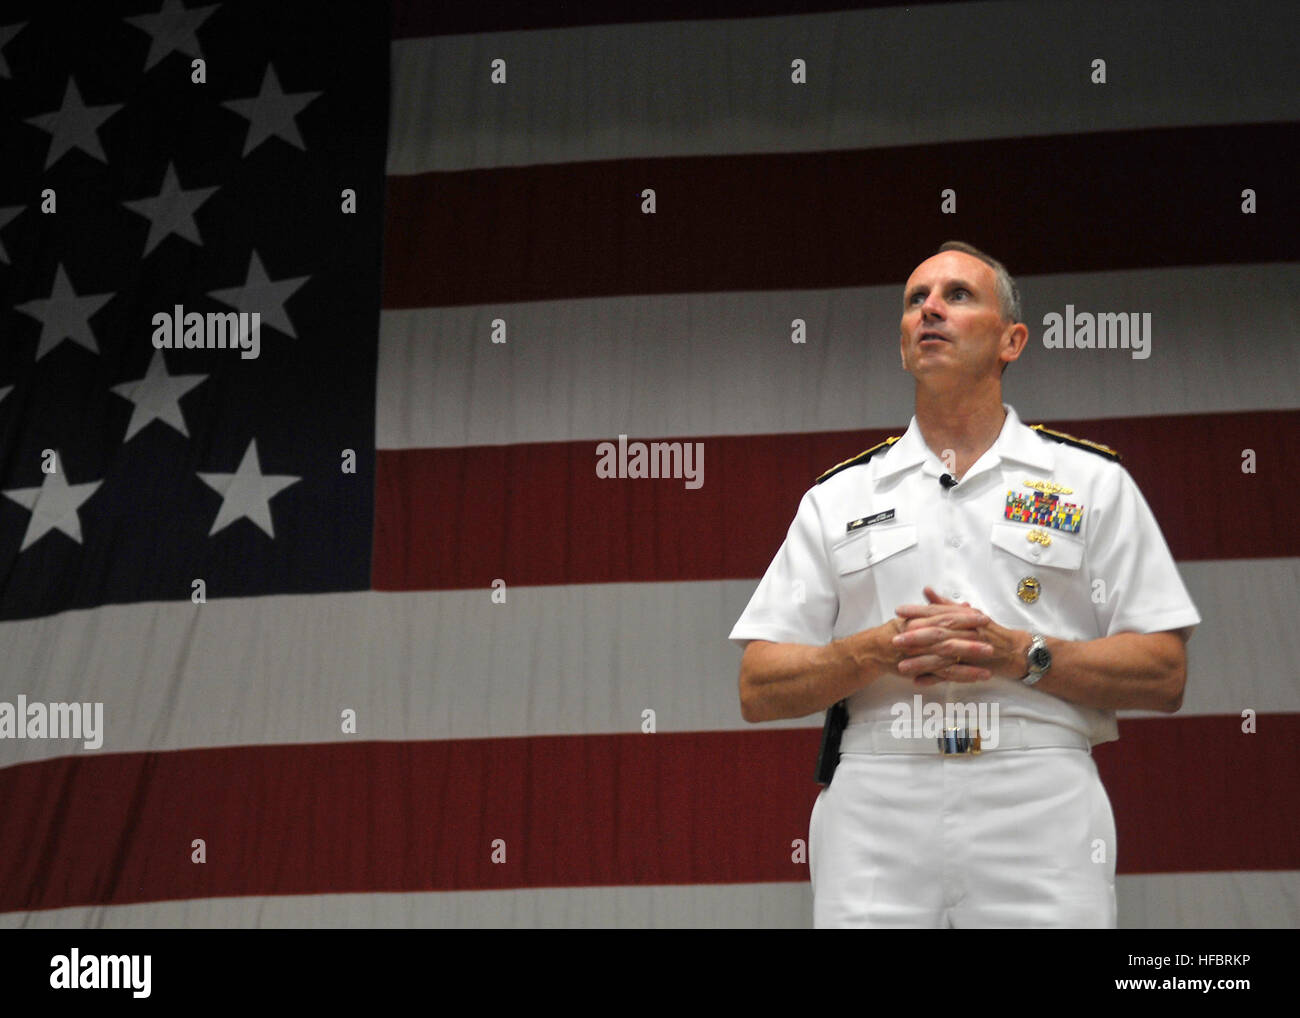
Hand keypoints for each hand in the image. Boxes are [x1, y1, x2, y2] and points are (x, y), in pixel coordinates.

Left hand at [894, 587, 1030, 682]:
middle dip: (915, 636)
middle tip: (895, 639)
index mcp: (963, 616)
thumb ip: (945, 604)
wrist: (1015, 651)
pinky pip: (952, 674)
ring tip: (901, 666)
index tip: (898, 611)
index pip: (938, 612)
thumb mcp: (968, 614)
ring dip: (921, 661)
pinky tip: (918, 682)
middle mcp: (967, 631)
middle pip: (939, 632)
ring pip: (943, 656)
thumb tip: (926, 591)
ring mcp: (971, 650)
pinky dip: (935, 678)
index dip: (918, 611)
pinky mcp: (974, 668)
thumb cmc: (989, 631)